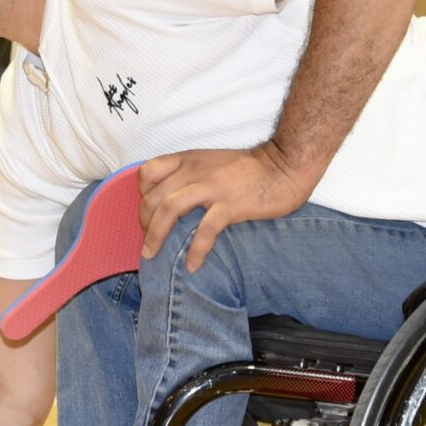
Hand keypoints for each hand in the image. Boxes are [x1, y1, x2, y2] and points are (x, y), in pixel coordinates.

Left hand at [137, 145, 313, 272]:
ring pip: (170, 210)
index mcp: (188, 160)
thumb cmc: (249, 168)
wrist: (283, 165)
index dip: (141, 194)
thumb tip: (171, 199)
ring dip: (156, 235)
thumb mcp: (211, 162)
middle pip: (154, 196)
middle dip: (144, 222)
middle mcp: (194, 171)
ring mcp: (212, 188)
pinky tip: (192, 265)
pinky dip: (195, 250)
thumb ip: (190, 174)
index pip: (148, 171)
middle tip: (148, 241)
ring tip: (152, 255)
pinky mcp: (230, 205)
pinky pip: (204, 230)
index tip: (148, 212)